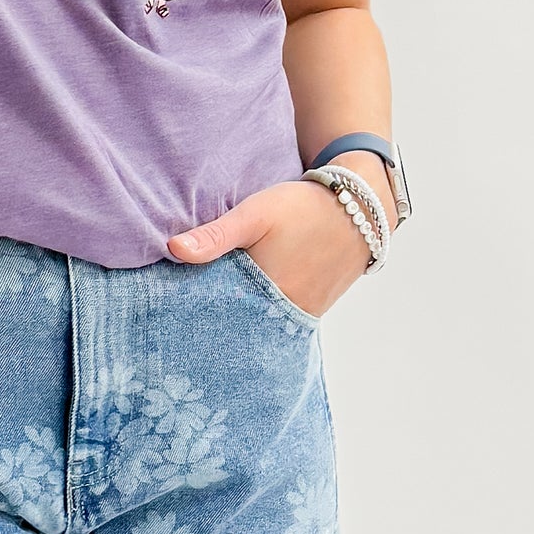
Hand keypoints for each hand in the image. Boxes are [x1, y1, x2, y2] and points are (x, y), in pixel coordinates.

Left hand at [166, 176, 379, 316]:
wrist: (362, 206)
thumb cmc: (305, 207)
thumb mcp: (256, 214)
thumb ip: (215, 235)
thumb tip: (172, 249)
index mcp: (266, 296)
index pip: (219, 319)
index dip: (196, 316)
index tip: (174, 312)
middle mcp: (286, 313)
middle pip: (240, 327)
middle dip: (215, 324)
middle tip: (185, 320)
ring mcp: (302, 314)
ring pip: (260, 324)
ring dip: (239, 319)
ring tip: (212, 314)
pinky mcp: (313, 309)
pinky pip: (279, 319)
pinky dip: (261, 314)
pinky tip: (246, 304)